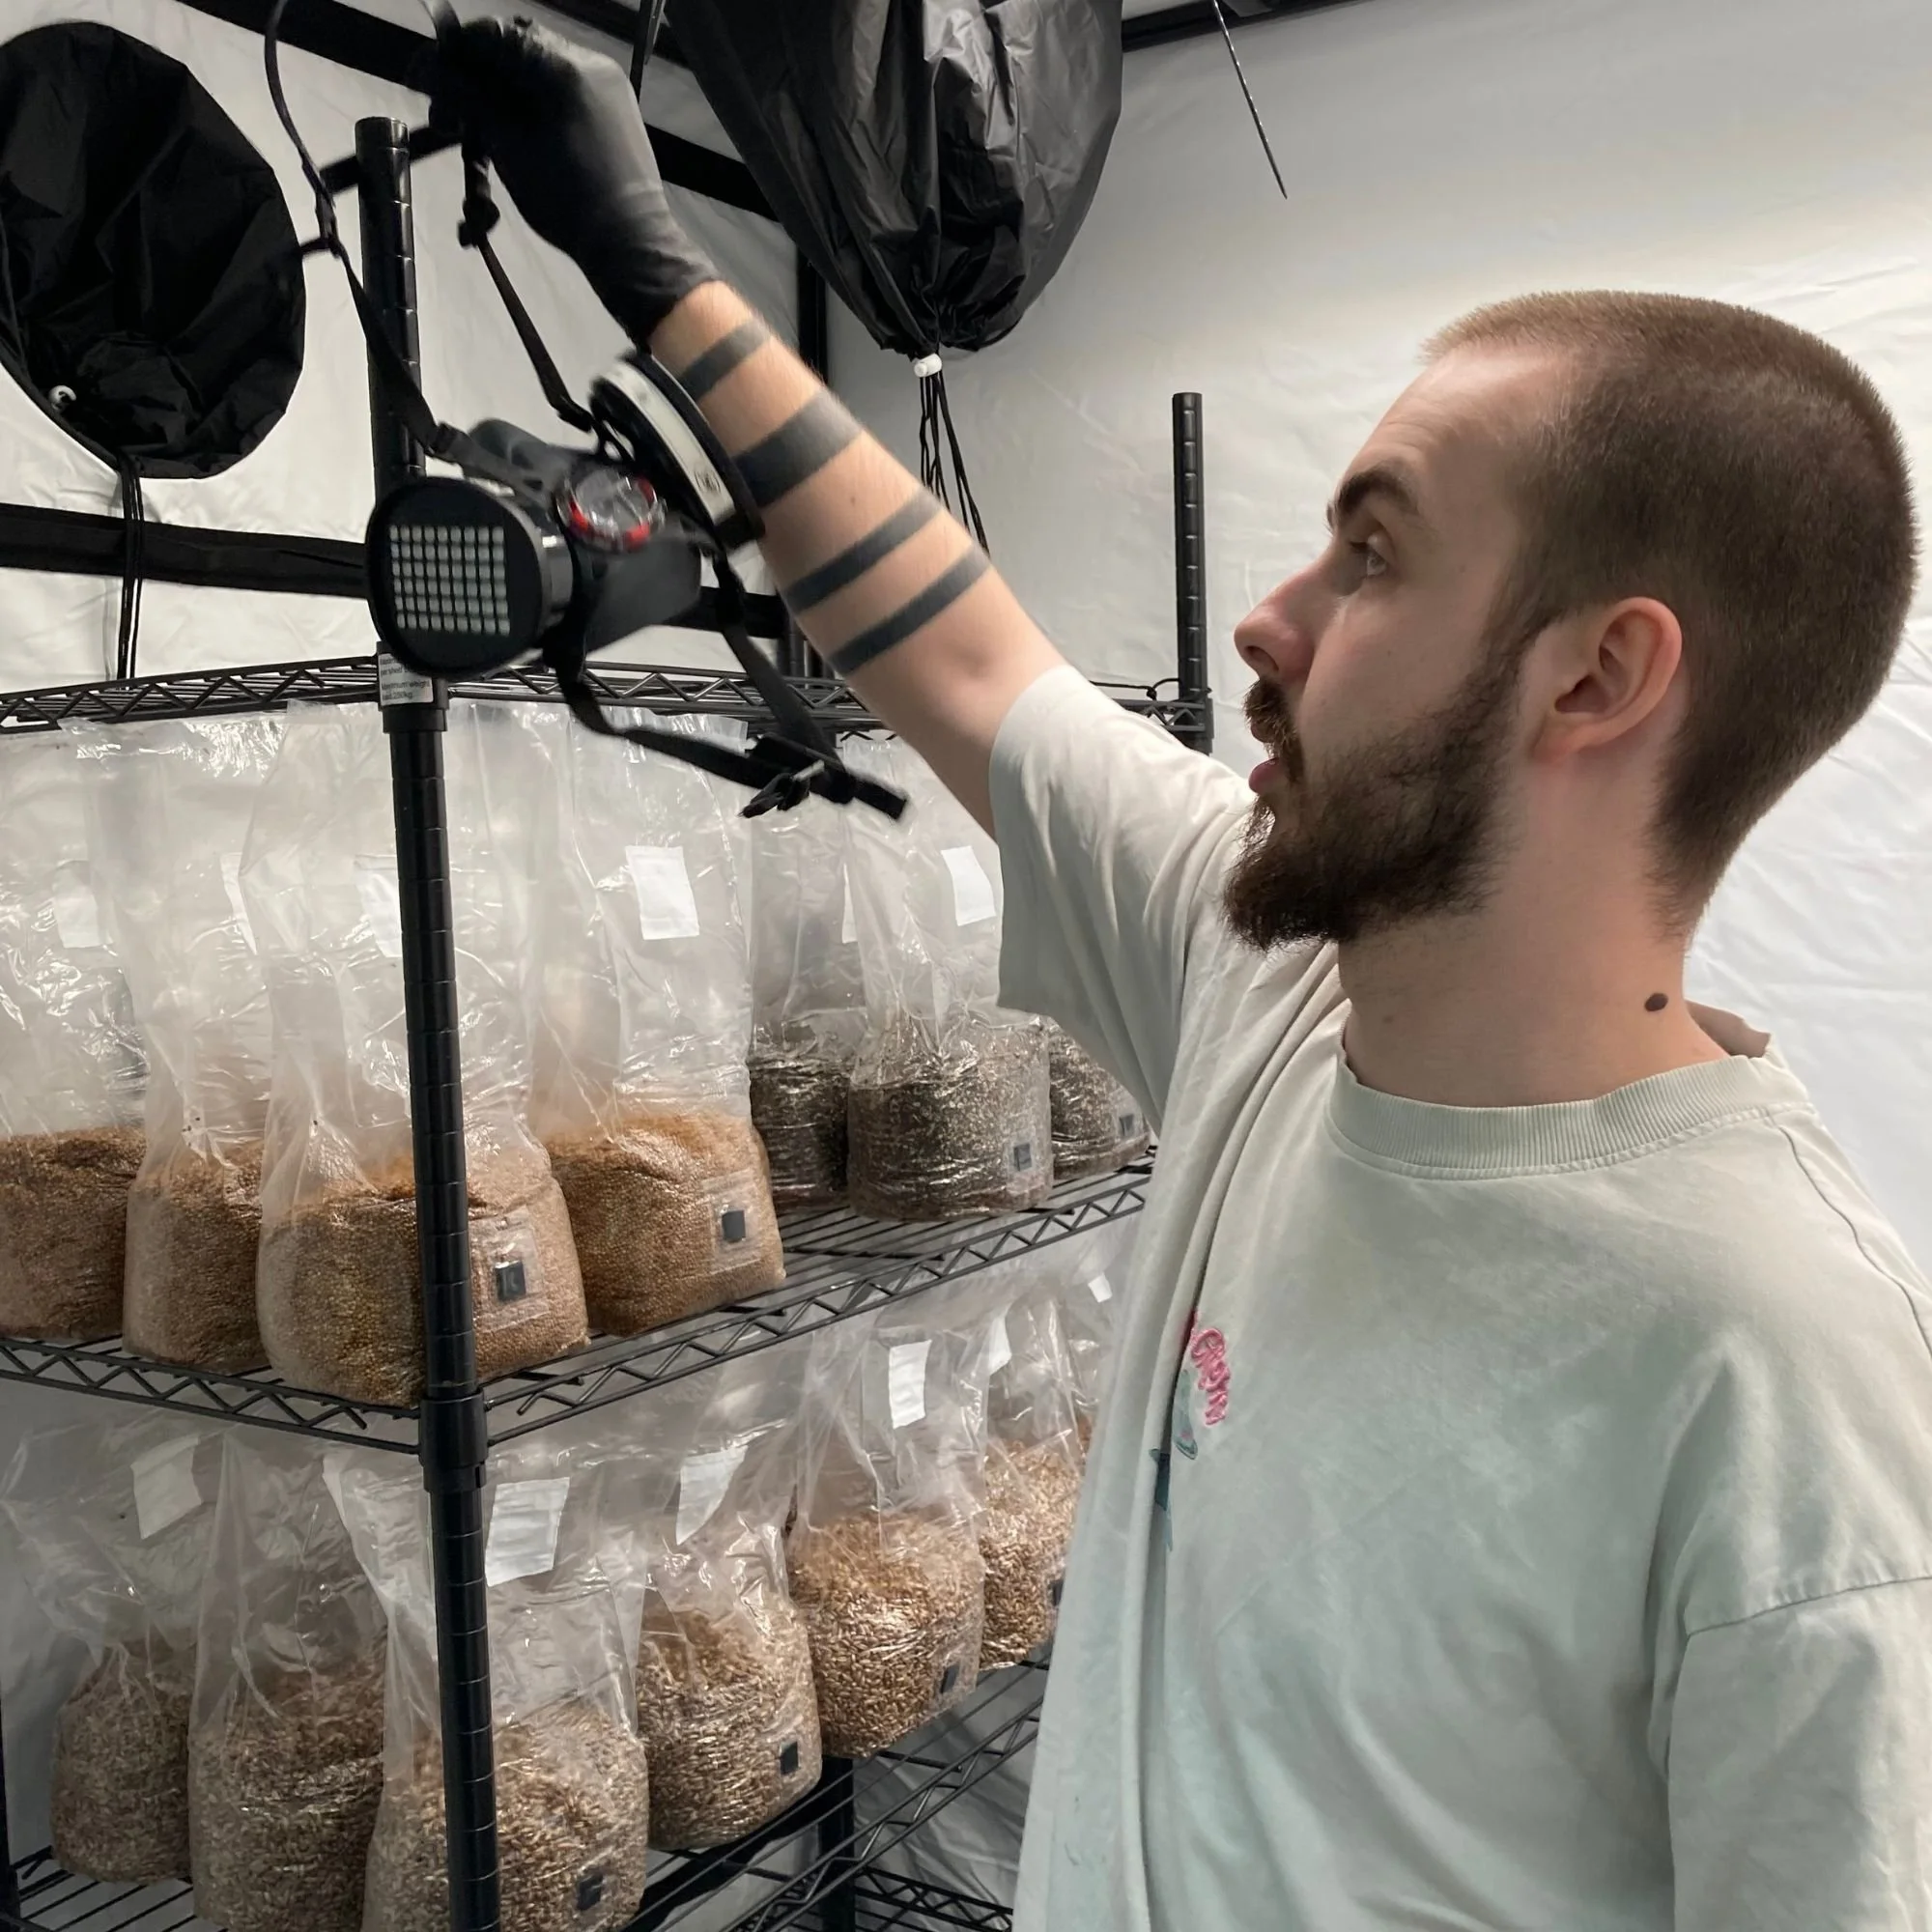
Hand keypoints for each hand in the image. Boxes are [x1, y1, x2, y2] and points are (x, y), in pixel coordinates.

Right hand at [429, 13, 717, 342]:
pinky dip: (534, 100)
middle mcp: (588, 63)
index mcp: (561, 67)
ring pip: (540, 66)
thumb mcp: (508, 147)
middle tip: (453, 109)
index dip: (455, 51)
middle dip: (479, 71)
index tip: (428, 76)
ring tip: (480, 127)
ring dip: (504, 87)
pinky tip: (516, 129)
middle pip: (518, 45)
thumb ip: (469, 98)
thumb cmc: (567, 202)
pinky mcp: (614, 106)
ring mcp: (606, 83)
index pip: (495, 33)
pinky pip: (564, 86)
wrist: (630, 242)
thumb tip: (427, 69)